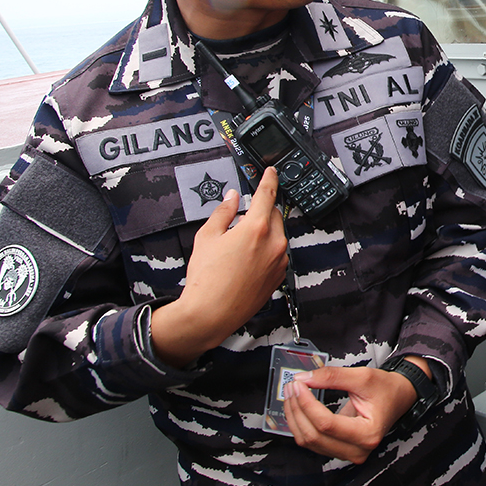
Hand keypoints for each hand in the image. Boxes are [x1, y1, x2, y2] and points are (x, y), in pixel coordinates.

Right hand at [150, 167, 287, 367]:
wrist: (211, 313)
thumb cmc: (206, 278)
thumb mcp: (207, 237)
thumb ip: (223, 212)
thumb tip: (232, 198)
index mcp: (257, 228)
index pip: (268, 194)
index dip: (269, 179)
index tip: (271, 172)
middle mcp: (274, 243)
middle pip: (274, 215)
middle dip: (262, 211)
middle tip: (241, 220)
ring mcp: (279, 261)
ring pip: (277, 235)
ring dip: (264, 233)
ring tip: (239, 247)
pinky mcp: (279, 276)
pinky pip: (277, 254)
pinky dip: (266, 250)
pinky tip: (246, 261)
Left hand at [282, 358, 430, 462]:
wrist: (398, 397)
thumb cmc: (385, 389)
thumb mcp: (362, 377)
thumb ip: (332, 377)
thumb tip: (304, 379)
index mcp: (367, 434)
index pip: (326, 424)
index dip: (307, 404)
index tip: (298, 384)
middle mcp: (358, 450)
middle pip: (314, 436)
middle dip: (297, 410)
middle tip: (291, 387)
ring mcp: (348, 453)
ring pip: (309, 441)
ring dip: (295, 418)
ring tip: (292, 395)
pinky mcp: (340, 450)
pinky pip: (312, 442)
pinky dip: (301, 424)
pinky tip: (298, 407)